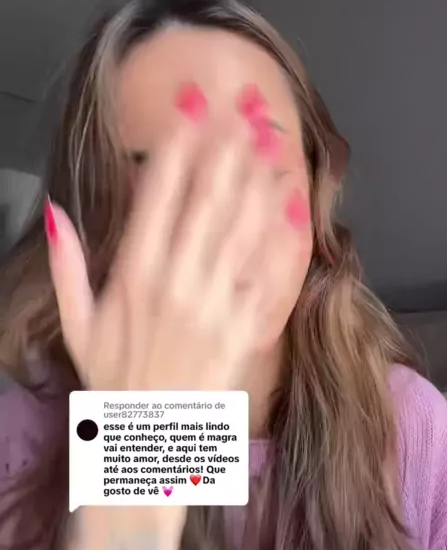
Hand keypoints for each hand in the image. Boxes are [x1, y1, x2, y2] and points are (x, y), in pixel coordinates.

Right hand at [46, 108, 275, 395]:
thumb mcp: (76, 325)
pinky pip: (263, 274)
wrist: (150, 439)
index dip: (176, 150)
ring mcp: (214, 305)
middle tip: (239, 111)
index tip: (190, 113)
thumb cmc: (113, 379)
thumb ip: (67, 266)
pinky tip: (286, 204)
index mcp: (133, 276)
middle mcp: (176, 282)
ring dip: (255, 181)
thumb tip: (56, 211)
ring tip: (267, 142)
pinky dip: (277, 236)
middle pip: (204, 202)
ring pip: (240, 230)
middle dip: (223, 151)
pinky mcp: (242, 328)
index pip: (156, 198)